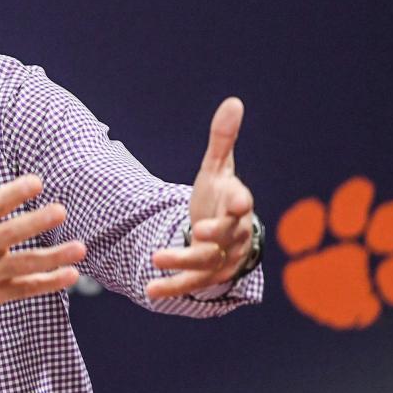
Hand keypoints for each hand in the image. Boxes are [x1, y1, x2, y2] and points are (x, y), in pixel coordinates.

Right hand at [0, 137, 85, 324]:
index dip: (14, 194)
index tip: (37, 182)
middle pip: (8, 235)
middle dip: (35, 223)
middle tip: (61, 211)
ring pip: (21, 265)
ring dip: (52, 257)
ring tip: (80, 247)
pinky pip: (24, 289)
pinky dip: (48, 283)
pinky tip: (71, 273)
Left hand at [146, 97, 254, 298]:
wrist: (223, 232)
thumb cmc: (220, 196)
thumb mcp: (218, 168)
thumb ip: (223, 139)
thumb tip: (234, 101)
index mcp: (236, 204)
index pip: (242, 202)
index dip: (240, 203)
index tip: (238, 202)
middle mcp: (233, 233)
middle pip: (225, 235)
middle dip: (213, 234)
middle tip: (197, 231)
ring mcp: (221, 257)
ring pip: (206, 262)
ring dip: (183, 261)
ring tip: (156, 258)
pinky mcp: (206, 275)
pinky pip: (190, 284)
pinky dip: (171, 288)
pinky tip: (149, 291)